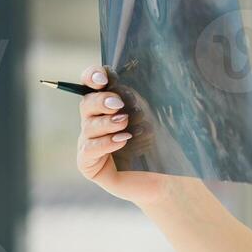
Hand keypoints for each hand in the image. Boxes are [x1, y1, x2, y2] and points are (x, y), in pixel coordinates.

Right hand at [74, 64, 171, 206]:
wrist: (164, 175)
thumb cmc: (157, 142)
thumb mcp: (149, 114)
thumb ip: (133, 97)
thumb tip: (119, 77)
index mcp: (106, 104)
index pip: (90, 83)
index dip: (92, 76)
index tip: (103, 77)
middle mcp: (93, 121)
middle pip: (86, 103)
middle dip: (101, 101)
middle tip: (118, 105)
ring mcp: (88, 142)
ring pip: (88, 127)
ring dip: (107, 123)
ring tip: (124, 123)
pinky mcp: (88, 164)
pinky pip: (89, 149)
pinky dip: (105, 143)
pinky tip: (121, 140)